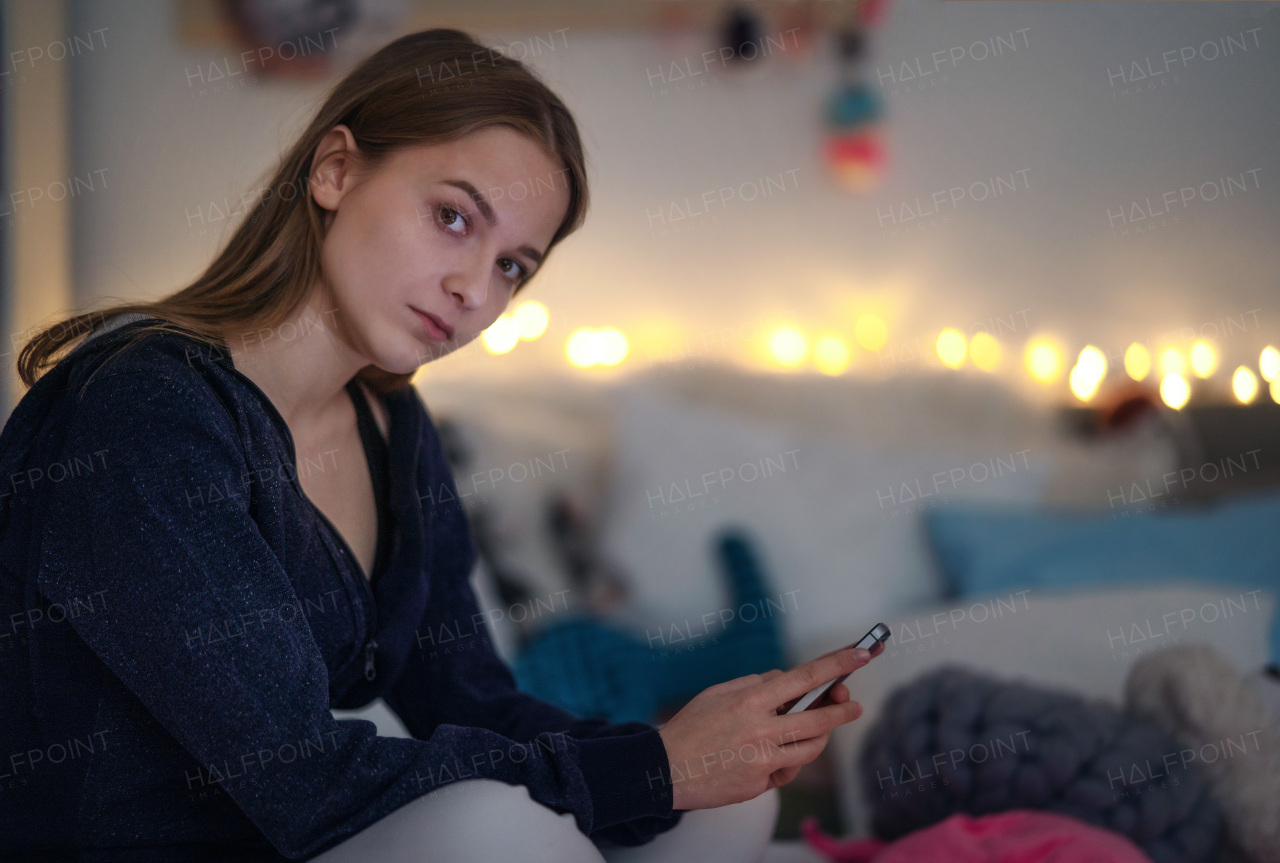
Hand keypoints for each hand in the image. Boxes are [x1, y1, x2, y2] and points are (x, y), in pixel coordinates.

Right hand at [656, 647, 869, 810]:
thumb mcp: (718, 693)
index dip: (838, 664)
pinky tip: (775, 755)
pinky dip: (786, 760)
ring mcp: (762, 760)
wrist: (664, 770)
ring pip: (809, 749)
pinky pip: (786, 769)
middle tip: (855, 705)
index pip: (805, 677)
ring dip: (820, 737)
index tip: (862, 654)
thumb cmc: (691, 727)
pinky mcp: (759, 784)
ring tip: (821, 728)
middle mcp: (761, 729)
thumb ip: (755, 684)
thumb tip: (785, 680)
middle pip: (818, 720)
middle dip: (842, 711)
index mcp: (751, 700)